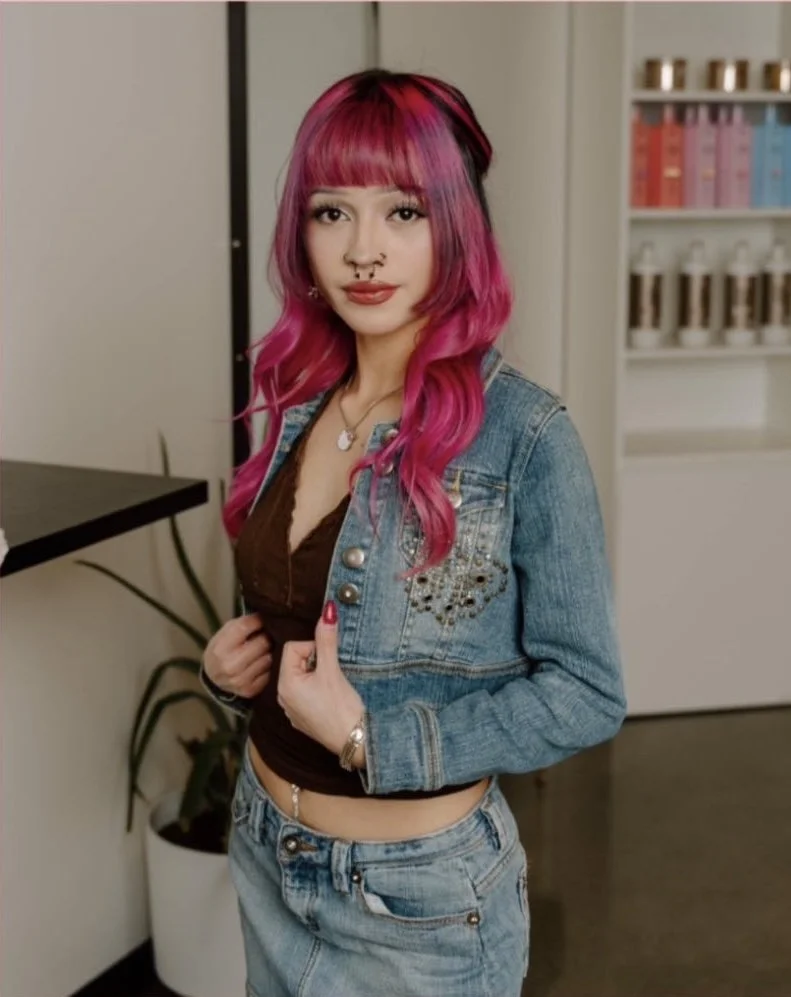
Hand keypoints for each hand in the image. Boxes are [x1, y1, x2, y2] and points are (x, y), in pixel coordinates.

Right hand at [202, 613, 272, 698]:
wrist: (213, 677)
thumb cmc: (222, 649)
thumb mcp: (225, 633)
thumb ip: (242, 623)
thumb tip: (265, 616)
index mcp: (221, 648)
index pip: (245, 627)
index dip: (257, 621)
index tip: (261, 619)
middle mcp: (229, 665)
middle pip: (262, 643)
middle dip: (265, 638)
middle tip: (264, 637)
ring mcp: (239, 680)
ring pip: (268, 659)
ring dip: (268, 653)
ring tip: (262, 651)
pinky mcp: (249, 690)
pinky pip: (269, 674)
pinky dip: (268, 668)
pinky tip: (261, 664)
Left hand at [277, 601, 365, 759]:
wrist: (354, 742)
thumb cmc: (342, 708)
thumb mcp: (333, 670)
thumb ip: (327, 639)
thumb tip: (327, 611)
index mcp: (285, 684)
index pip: (293, 647)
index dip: (313, 648)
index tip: (328, 661)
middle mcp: (282, 698)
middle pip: (296, 661)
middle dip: (314, 660)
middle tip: (331, 673)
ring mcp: (291, 709)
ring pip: (301, 676)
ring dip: (316, 674)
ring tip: (331, 685)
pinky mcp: (301, 717)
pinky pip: (304, 692)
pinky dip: (316, 689)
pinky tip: (329, 698)